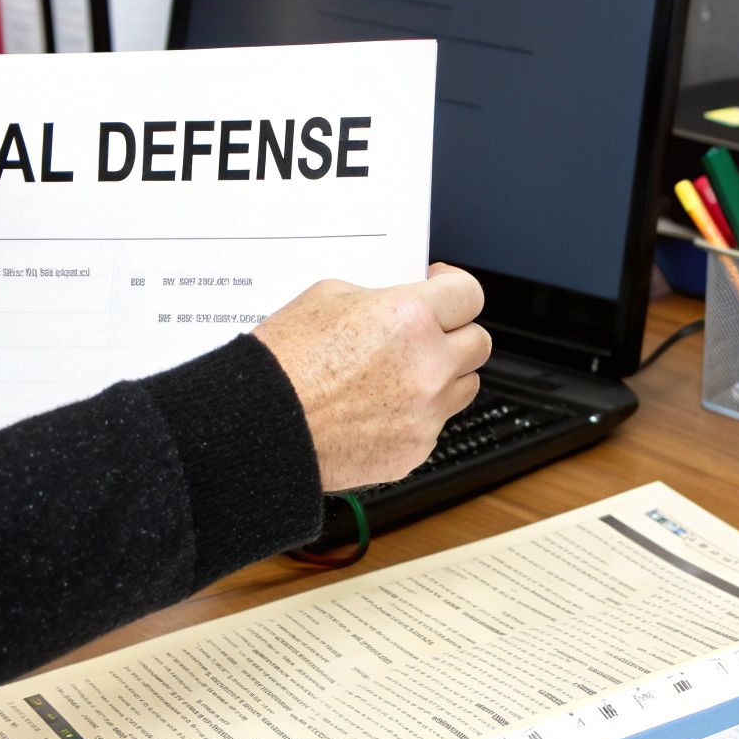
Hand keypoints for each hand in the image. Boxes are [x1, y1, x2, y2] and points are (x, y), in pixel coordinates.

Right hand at [255, 264, 490, 491]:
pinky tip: (379, 408)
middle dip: (455, 333)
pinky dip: (415, 415)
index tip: (444, 289)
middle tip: (429, 333)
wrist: (260, 427)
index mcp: (409, 317)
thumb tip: (402, 304)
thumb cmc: (283, 363)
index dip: (455, 288)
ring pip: (465, 386)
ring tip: (403, 373)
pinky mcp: (415, 450)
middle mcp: (428, 366)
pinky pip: (434, 425)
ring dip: (444, 376)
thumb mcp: (327, 298)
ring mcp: (426, 413)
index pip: (468, 294)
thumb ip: (380, 298)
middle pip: (478, 343)